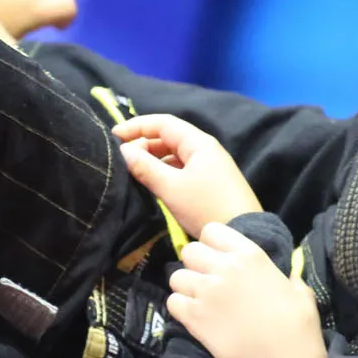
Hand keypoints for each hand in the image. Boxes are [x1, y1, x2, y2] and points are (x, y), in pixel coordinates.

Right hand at [113, 115, 261, 237]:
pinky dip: (165, 172)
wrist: (243, 233)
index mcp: (199, 143)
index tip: (114, 135)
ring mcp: (210, 166)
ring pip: (175, 155)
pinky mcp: (211, 183)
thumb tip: (124, 150)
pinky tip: (154, 184)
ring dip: (153, 160)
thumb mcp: (171, 187)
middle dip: (144, 144)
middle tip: (123, 159)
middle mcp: (206, 149)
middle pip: (169, 138)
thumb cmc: (205, 207)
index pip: (163, 123)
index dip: (137, 126)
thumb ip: (145, 167)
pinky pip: (182, 169)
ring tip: (134, 172)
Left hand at [166, 222, 321, 357]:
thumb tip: (290, 275)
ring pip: (176, 277)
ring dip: (185, 287)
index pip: (211, 231)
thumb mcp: (300, 292)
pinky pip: (172, 302)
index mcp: (250, 255)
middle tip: (206, 283)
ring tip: (198, 301)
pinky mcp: (194, 317)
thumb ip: (289, 277)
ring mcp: (206, 291)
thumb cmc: (298, 328)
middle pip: (189, 251)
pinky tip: (193, 317)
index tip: (219, 260)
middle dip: (195, 265)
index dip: (212, 245)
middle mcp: (224, 268)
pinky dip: (179, 308)